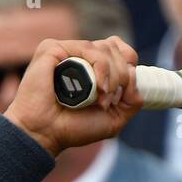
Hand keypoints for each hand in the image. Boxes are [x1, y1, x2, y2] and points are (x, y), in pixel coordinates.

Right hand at [2, 35, 141, 157]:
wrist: (45, 134)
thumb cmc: (73, 128)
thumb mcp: (113, 120)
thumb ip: (132, 101)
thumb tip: (135, 75)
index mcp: (93, 68)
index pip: (120, 50)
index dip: (129, 64)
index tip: (126, 89)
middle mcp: (80, 57)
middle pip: (116, 49)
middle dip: (122, 76)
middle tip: (108, 101)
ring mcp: (67, 51)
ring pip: (106, 49)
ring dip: (113, 76)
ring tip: (101, 99)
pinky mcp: (54, 49)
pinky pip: (89, 48)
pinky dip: (100, 68)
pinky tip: (97, 88)